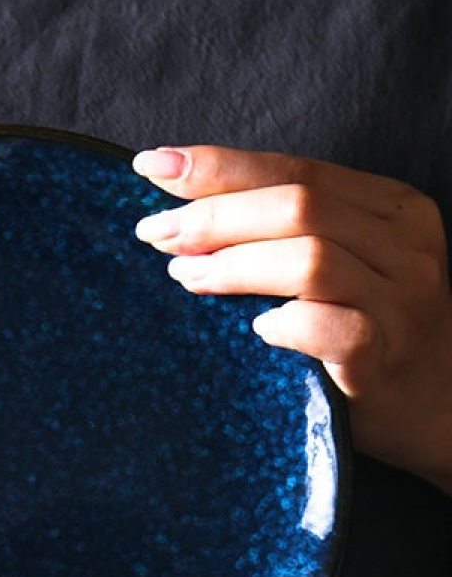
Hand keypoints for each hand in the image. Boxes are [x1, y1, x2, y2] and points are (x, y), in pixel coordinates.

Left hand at [131, 144, 451, 493]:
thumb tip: (180, 220)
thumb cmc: (365, 335)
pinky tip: (255, 331)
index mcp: (388, 208)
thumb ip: (280, 236)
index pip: (296, 170)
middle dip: (214, 214)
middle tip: (154, 232)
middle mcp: (403, 245)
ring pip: (311, 259)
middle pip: (299, 206)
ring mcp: (401, 302)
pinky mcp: (387, 358)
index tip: (153, 167)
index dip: (220, 166)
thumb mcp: (336, 268)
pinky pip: (334, 329)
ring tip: (184, 276)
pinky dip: (286, 323)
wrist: (436, 410)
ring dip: (234, 264)